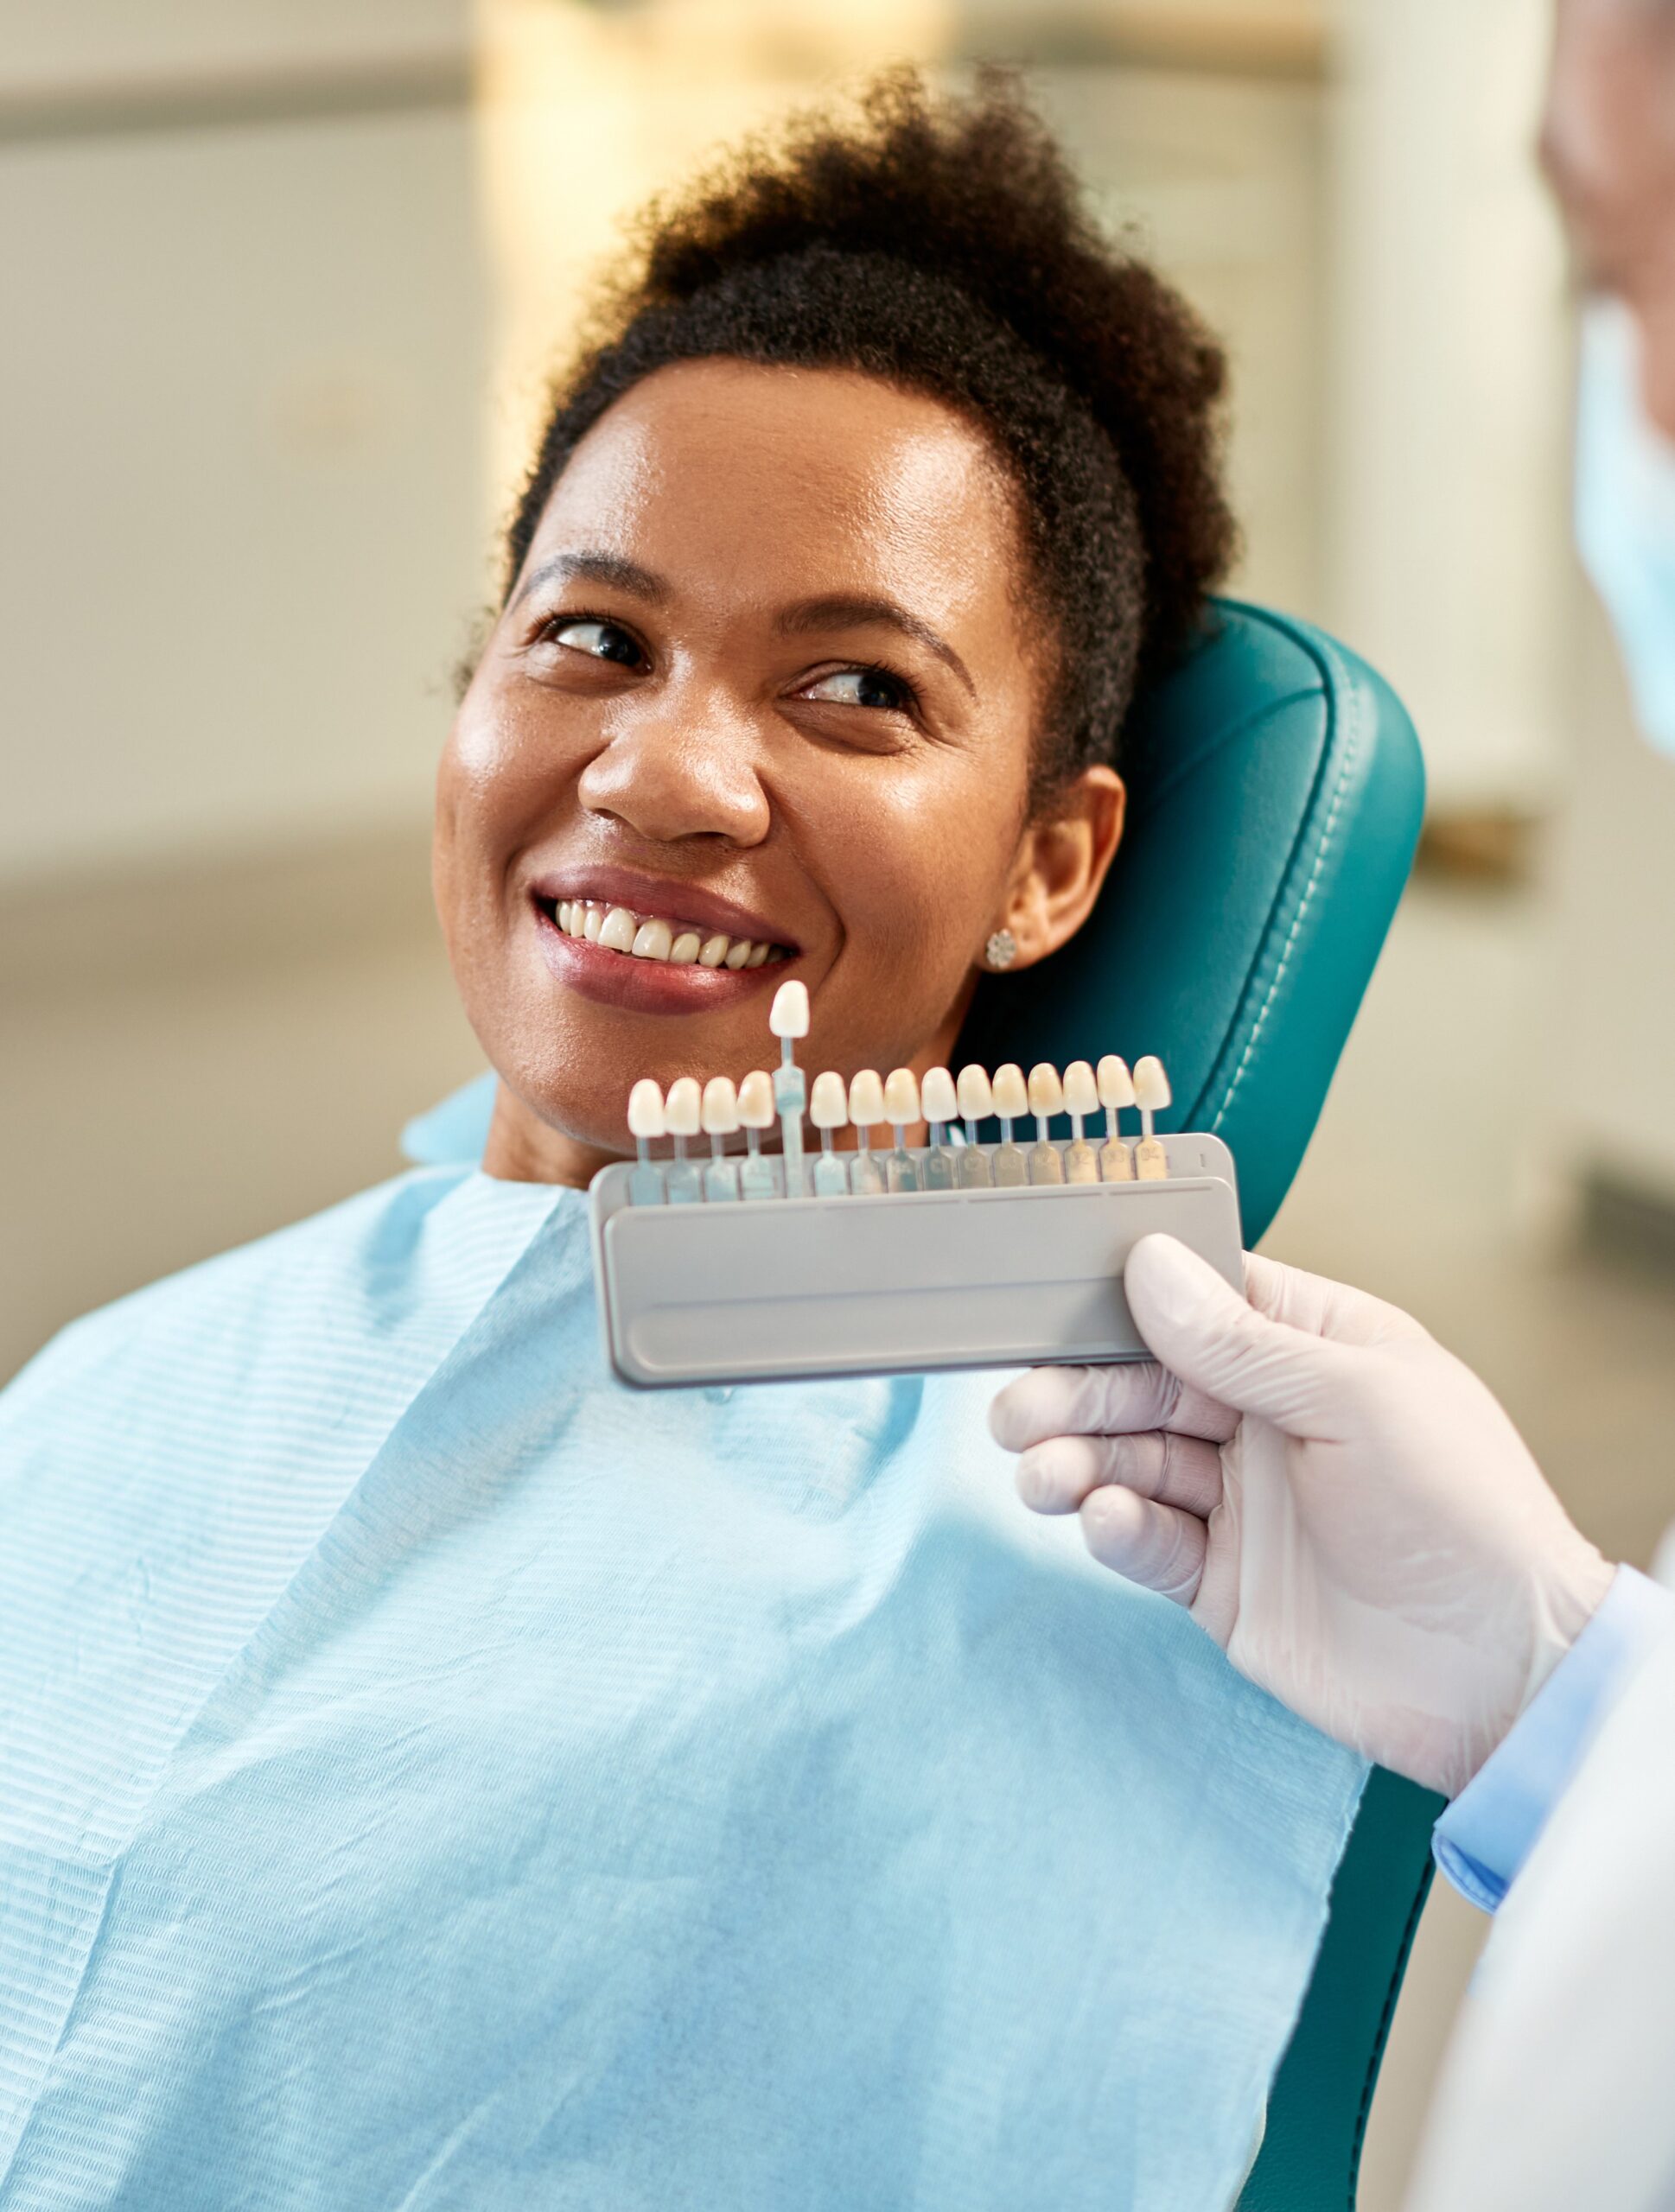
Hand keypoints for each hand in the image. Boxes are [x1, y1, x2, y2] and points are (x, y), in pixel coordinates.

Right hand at [988, 1236, 1614, 1796]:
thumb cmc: (1463, 1511)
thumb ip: (1242, 1342)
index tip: (1051, 1301)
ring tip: (1045, 1477)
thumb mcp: (1357, 1400)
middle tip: (1016, 1412)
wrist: (1502, 1673)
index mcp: (1313, 1349)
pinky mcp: (1222, 1582)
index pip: (1199, 1301)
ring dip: (1079, 1462)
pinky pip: (1148, 1540)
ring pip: (1131, 1461)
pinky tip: (1105, 1520)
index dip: (1126, 1299)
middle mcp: (1268, 1418)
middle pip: (1145, 1384)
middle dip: (1077, 1393)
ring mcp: (1242, 1502)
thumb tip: (1148, 1265)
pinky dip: (1116, 1528)